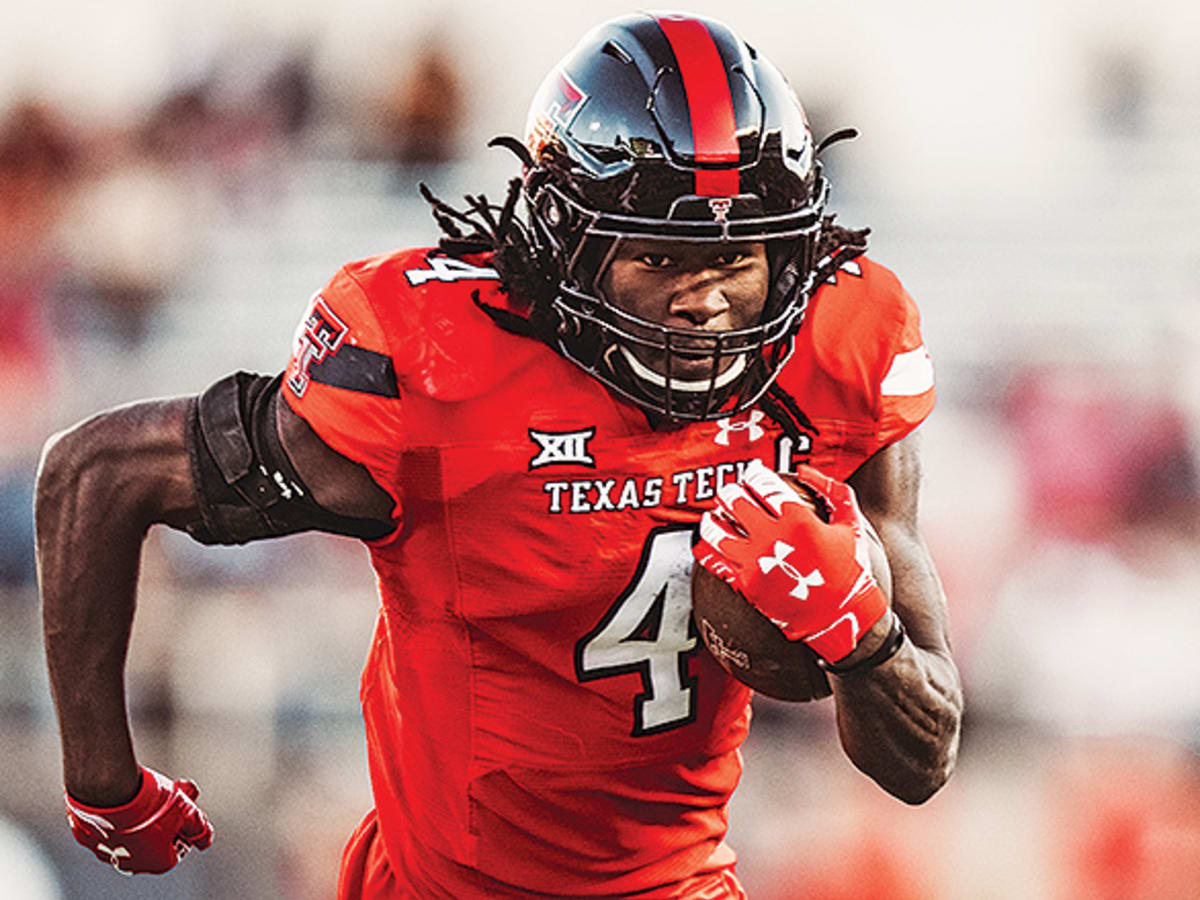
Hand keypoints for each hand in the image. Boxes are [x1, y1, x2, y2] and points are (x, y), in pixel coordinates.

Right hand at [65, 766, 212, 874]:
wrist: (109, 790)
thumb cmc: (149, 805)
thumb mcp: (186, 811)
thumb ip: (198, 828)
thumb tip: (205, 840)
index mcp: (157, 862)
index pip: (179, 846)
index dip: (185, 824)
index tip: (185, 807)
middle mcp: (130, 863)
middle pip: (158, 836)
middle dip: (170, 812)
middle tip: (176, 790)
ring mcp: (106, 850)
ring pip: (134, 830)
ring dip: (148, 811)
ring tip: (156, 787)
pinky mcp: (88, 835)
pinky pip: (109, 824)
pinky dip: (120, 811)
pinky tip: (128, 793)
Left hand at [694, 460, 887, 661]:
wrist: (842, 617)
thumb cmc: (851, 568)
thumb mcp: (852, 523)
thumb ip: (831, 489)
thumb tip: (803, 470)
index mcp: (797, 520)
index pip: (763, 485)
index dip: (753, 474)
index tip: (752, 473)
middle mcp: (772, 539)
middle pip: (735, 502)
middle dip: (729, 492)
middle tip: (730, 491)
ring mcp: (755, 563)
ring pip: (717, 532)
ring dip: (711, 519)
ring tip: (712, 516)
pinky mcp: (746, 586)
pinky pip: (715, 563)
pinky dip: (705, 551)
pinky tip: (704, 544)